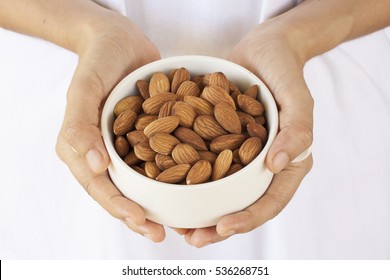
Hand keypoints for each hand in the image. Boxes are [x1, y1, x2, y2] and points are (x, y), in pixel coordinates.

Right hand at [55, 14, 164, 241]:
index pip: (101, 187)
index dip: (120, 208)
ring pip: (143, 182)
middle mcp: (107, 153)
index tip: (143, 221)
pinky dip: (173, 175)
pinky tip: (192, 187)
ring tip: (181, 223)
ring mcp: (129, 146)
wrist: (120, 39)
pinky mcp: (149, 135)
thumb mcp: (84, 89)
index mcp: (84, 149)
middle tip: (163, 233)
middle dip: (141, 216)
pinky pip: (160, 159)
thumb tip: (95, 167)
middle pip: (123, 192)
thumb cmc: (97, 60)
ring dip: (159, 204)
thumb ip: (81, 127)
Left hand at [183, 22, 313, 246]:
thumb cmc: (284, 69)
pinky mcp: (222, 142)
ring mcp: (241, 155)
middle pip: (243, 204)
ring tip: (178, 226)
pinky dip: (190, 180)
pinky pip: (207, 165)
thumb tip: (277, 165)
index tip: (222, 228)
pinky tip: (168, 187)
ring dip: (201, 211)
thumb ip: (296, 131)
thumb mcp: (297, 96)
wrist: (264, 48)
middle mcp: (263, 164)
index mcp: (286, 161)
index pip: (271, 201)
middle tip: (193, 238)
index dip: (248, 219)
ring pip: (222, 191)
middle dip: (218, 226)